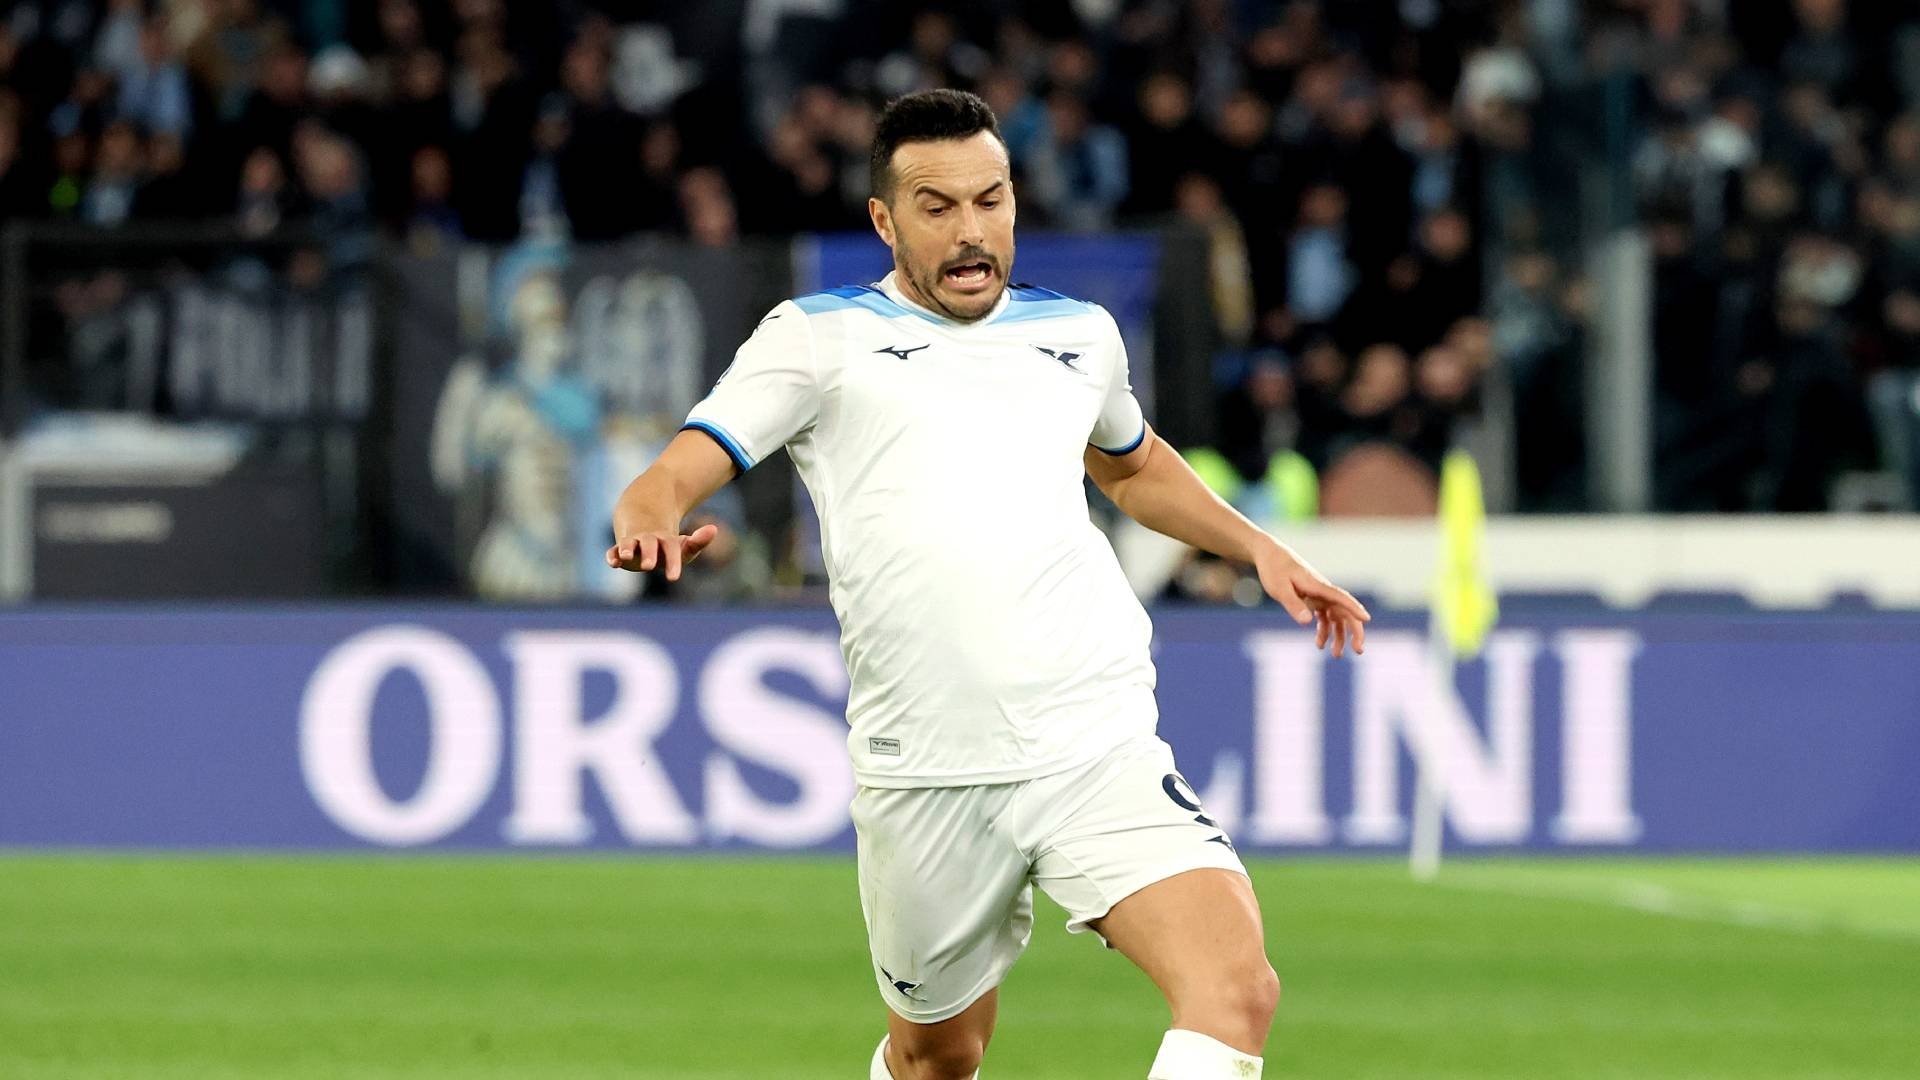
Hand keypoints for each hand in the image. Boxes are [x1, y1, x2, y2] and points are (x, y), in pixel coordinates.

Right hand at [606, 523, 720, 581]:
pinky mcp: (620, 550)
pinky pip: (613, 551)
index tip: (673, 578)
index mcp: (665, 540)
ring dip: (627, 549)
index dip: (673, 562)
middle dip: (649, 553)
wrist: (643, 525)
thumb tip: (714, 528)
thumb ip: (697, 542)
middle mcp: (648, 540)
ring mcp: (633, 543)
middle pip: (649, 544)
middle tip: (649, 567)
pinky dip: (612, 555)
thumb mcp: (682, 546)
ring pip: (629, 544)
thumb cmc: (667, 545)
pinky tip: (613, 563)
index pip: (671, 549)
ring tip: (627, 557)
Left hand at [1255, 545, 1370, 656]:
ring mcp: (1318, 595)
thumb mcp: (1279, 589)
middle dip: (1354, 631)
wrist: (1269, 555)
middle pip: (1345, 611)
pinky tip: (1320, 644)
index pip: (1341, 598)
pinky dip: (1325, 630)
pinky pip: (1324, 617)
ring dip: (1339, 635)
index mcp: (1318, 586)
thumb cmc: (1274, 569)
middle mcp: (1322, 591)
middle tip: (1358, 650)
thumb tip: (1308, 622)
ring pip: (1336, 617)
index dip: (1354, 608)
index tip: (1367, 619)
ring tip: (1336, 655)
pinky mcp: (1312, 599)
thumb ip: (1294, 604)